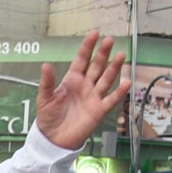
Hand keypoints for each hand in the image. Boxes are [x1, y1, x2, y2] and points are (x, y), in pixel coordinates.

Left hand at [34, 30, 130, 149]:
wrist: (53, 139)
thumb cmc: (48, 118)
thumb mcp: (44, 99)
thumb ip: (47, 82)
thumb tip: (45, 65)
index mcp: (71, 80)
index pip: (82, 59)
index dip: (88, 47)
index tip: (95, 33)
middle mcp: (85, 85)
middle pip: (97, 66)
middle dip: (103, 53)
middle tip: (110, 40)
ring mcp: (93, 97)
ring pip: (106, 79)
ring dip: (114, 68)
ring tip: (120, 55)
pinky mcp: (99, 110)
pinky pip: (111, 99)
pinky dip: (119, 92)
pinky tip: (126, 82)